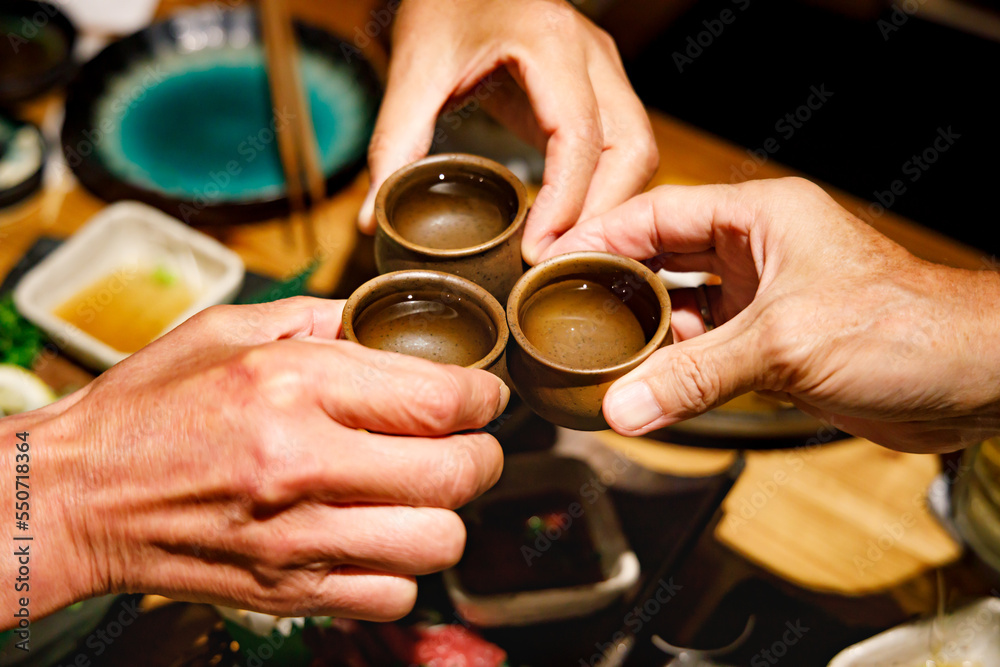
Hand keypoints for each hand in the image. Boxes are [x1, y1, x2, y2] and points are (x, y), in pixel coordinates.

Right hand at [3, 297, 507, 625]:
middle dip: (482, 454)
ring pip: (439, 542)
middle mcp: (301, 463)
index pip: (440, 399)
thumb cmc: (150, 406)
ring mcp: (296, 538)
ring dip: (446, 514)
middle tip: (465, 442)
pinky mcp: (286, 592)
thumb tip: (393, 324)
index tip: (484, 396)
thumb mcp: (230, 329)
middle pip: (458, 474)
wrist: (76, 496)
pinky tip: (378, 537)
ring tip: (421, 492)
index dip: (485, 397)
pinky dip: (403, 568)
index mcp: (292, 385)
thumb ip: (323, 319)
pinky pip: (394, 595)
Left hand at [358, 0, 657, 263]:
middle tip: (558, 266)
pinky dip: (606, 194)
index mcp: (550, 42)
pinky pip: (624, 151)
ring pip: (638, 154)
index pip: (579, 134)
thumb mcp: (414, 71)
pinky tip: (572, 229)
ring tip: (565, 256)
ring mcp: (605, 71)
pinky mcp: (601, 91)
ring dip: (610, 210)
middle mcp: (592, 55)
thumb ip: (395, 144)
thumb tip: (374, 220)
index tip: (538, 252)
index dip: (566, 202)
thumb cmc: (443, 7)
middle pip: (631, 150)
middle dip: (602, 217)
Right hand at [540, 178, 999, 452]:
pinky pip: (708, 355)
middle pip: (665, 262)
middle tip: (561, 308)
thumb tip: (624, 406)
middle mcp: (759, 253)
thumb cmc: (902, 327)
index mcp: (761, 218)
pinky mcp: (774, 348)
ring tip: (593, 355)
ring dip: (646, 337)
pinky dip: (677, 372)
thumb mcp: (782, 342)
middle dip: (616, 285)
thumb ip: (695, 374)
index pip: (659, 215)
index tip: (553, 259)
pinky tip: (644, 389)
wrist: (971, 380)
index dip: (603, 235)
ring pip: (684, 314)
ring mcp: (765, 302)